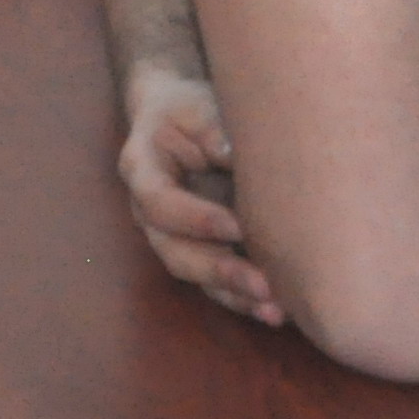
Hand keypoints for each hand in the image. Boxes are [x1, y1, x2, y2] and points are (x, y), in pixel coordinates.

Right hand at [118, 66, 279, 323]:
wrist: (181, 120)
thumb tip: (231, 152)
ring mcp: (174, 237)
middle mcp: (150, 213)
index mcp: (142, 170)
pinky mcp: (201, 251)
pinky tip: (276, 311)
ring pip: (196, 276)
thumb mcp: (195, 106)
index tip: (237, 227)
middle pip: (174, 251)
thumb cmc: (188, 110)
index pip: (159, 201)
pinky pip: (216, 285)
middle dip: (218, 271)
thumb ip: (210, 127)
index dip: (194, 218)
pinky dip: (244, 300)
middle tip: (262, 284)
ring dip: (234, 295)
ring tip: (275, 309)